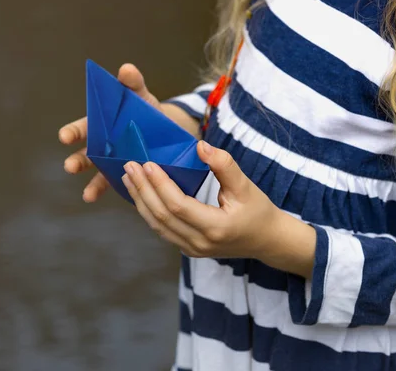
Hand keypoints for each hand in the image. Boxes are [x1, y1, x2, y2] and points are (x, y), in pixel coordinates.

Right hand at [58, 63, 162, 202]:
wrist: (167, 132)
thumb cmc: (147, 111)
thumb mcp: (141, 96)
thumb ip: (133, 84)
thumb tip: (126, 69)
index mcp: (101, 124)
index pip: (83, 128)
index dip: (72, 132)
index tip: (64, 137)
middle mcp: (101, 145)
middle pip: (84, 153)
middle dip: (76, 161)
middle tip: (70, 167)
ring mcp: (111, 162)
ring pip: (96, 173)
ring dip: (90, 184)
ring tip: (87, 194)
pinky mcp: (123, 175)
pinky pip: (112, 184)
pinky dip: (105, 192)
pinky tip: (99, 199)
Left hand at [121, 140, 316, 277]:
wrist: (267, 240)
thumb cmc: (258, 210)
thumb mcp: (246, 185)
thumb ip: (224, 165)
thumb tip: (200, 146)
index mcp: (216, 227)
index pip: (178, 205)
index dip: (160, 184)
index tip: (147, 164)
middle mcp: (200, 243)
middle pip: (162, 216)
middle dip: (143, 190)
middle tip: (130, 166)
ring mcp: (192, 249)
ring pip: (157, 226)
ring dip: (141, 200)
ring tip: (128, 178)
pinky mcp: (188, 249)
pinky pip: (162, 230)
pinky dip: (149, 211)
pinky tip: (141, 194)